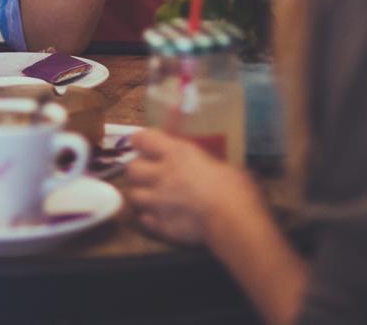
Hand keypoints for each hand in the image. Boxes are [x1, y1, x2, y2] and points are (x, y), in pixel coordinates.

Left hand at [126, 128, 262, 245]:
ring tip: (154, 197)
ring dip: (142, 195)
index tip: (146, 144)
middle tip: (151, 173)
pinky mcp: (161, 226)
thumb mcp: (220, 164)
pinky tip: (160, 216)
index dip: (142, 141)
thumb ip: (204, 163)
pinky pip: (144, 220)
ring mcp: (157, 202)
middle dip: (139, 170)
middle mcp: (160, 175)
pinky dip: (149, 217)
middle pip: (132, 168)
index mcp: (176, 154)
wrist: (233, 220)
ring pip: (133, 195)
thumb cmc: (234, 187)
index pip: (142, 139)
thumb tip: (206, 166)